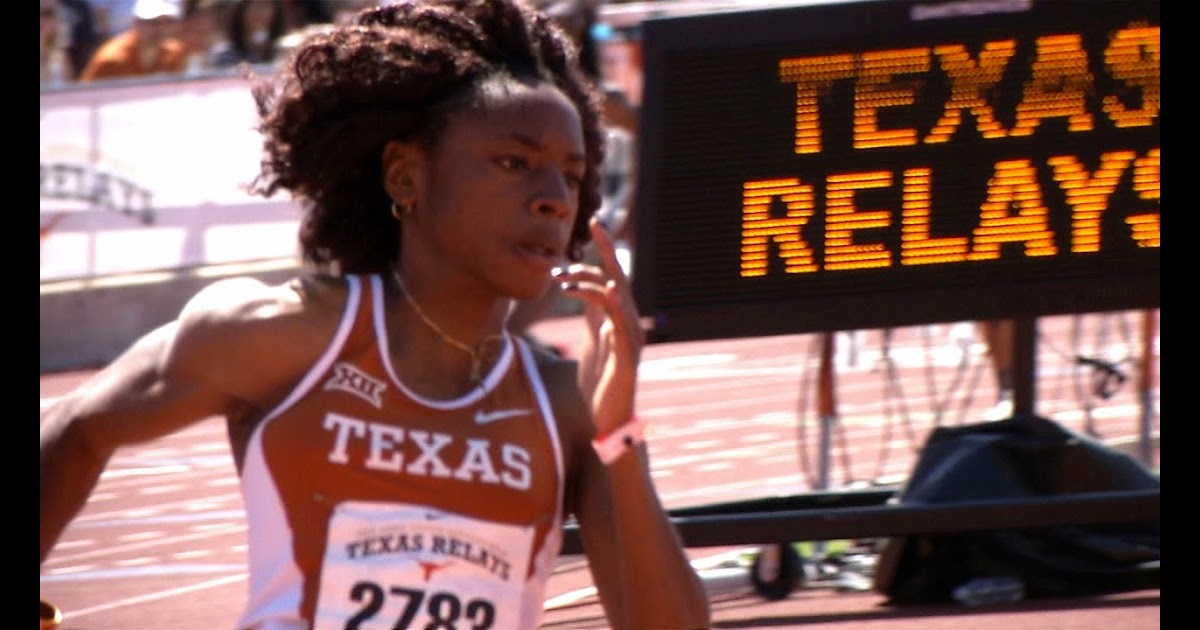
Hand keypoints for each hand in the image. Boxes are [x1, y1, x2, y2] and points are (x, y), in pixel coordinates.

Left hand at [557, 217, 643, 434]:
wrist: (606, 418)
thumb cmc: (600, 381)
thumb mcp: (592, 340)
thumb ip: (591, 315)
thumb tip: (580, 289)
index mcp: (617, 318)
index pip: (610, 275)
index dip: (604, 249)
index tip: (595, 223)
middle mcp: (627, 323)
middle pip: (618, 278)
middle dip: (607, 250)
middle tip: (594, 226)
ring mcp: (630, 338)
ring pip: (617, 298)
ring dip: (593, 282)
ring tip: (565, 279)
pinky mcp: (627, 356)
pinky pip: (624, 326)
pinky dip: (617, 306)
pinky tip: (609, 290)